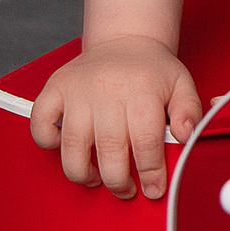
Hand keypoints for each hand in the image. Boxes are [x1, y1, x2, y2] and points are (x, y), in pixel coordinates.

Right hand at [30, 35, 202, 200]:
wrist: (126, 40)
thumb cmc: (153, 71)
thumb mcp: (181, 84)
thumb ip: (189, 111)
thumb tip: (185, 136)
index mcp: (142, 89)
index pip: (145, 141)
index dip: (150, 172)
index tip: (154, 190)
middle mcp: (107, 89)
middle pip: (109, 149)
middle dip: (118, 181)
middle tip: (126, 190)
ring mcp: (77, 89)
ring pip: (72, 145)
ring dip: (84, 173)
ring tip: (98, 178)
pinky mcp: (55, 88)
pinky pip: (40, 123)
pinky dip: (47, 142)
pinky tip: (66, 149)